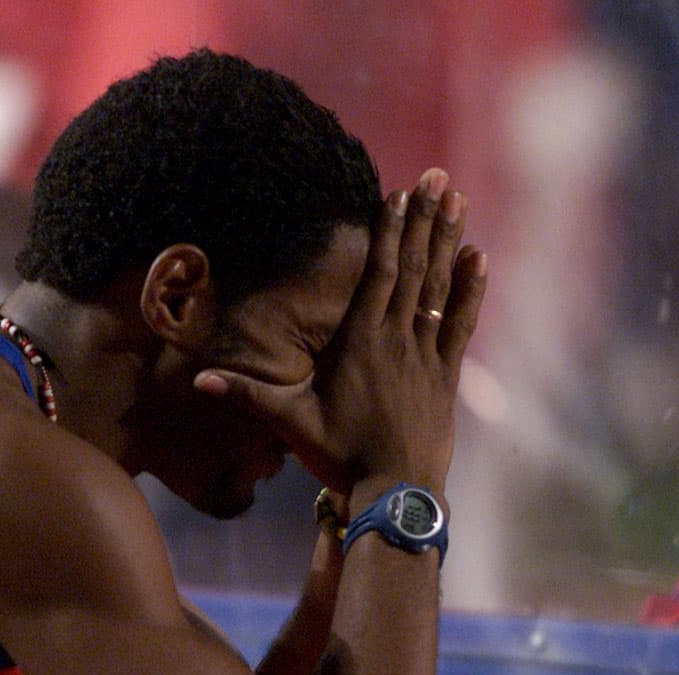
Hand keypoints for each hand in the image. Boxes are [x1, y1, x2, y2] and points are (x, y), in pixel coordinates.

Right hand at [195, 168, 486, 494]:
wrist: (395, 492)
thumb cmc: (338, 455)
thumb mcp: (288, 421)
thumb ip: (246, 394)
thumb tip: (198, 379)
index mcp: (359, 343)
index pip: (377, 276)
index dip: (389, 234)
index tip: (398, 195)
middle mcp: (396, 340)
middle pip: (413, 269)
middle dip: (424, 221)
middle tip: (437, 178)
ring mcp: (426, 355)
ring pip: (440, 288)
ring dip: (449, 242)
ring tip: (458, 202)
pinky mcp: (446, 376)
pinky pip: (463, 323)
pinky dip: (471, 290)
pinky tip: (480, 258)